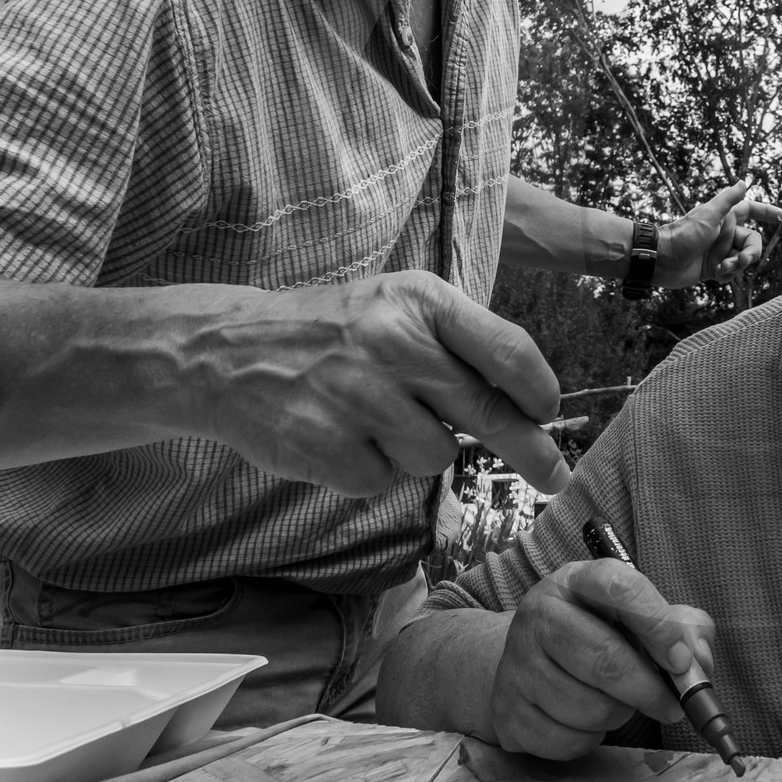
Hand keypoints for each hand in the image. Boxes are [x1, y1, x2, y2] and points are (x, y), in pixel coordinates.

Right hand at [195, 269, 572, 497]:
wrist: (226, 352)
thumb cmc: (334, 332)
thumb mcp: (398, 307)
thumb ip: (460, 345)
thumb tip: (531, 404)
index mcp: (420, 301)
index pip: (506, 348)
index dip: (539, 389)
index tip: (551, 413)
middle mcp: (394, 344)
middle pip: (487, 413)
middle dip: (530, 450)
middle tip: (555, 475)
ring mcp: (357, 397)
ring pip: (436, 456)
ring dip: (417, 450)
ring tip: (375, 418)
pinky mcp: (325, 446)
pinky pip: (383, 480)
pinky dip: (370, 469)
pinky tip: (340, 436)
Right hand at [488, 559, 716, 758]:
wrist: (528, 660)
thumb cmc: (598, 633)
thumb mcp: (639, 617)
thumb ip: (682, 629)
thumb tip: (698, 661)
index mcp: (577, 579)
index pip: (619, 586)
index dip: (657, 624)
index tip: (681, 661)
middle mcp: (539, 613)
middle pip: (604, 659)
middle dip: (649, 690)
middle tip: (672, 705)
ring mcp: (517, 663)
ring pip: (590, 708)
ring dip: (619, 715)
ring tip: (618, 702)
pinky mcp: (506, 710)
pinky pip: (568, 740)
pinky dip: (590, 739)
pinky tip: (586, 720)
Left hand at [654, 180, 781, 287]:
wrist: (662, 260)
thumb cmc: (683, 235)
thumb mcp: (708, 215)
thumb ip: (727, 200)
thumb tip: (743, 182)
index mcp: (726, 218)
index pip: (752, 211)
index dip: (767, 212)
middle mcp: (725, 234)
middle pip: (753, 243)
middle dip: (750, 254)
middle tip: (740, 261)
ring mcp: (719, 251)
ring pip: (743, 260)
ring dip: (735, 265)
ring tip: (720, 267)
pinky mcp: (713, 268)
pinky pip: (731, 273)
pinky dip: (726, 275)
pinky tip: (713, 274)